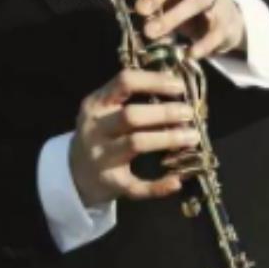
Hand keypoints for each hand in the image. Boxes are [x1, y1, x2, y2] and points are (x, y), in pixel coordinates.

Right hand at [69, 69, 200, 207]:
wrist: (76, 171)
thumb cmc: (102, 132)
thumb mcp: (106, 108)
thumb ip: (133, 95)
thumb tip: (177, 83)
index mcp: (96, 103)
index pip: (124, 82)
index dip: (154, 81)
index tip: (179, 86)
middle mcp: (95, 128)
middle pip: (130, 115)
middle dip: (164, 112)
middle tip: (189, 113)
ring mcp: (101, 157)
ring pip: (135, 144)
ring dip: (168, 138)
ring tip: (192, 136)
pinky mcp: (110, 183)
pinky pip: (136, 186)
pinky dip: (158, 185)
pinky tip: (178, 180)